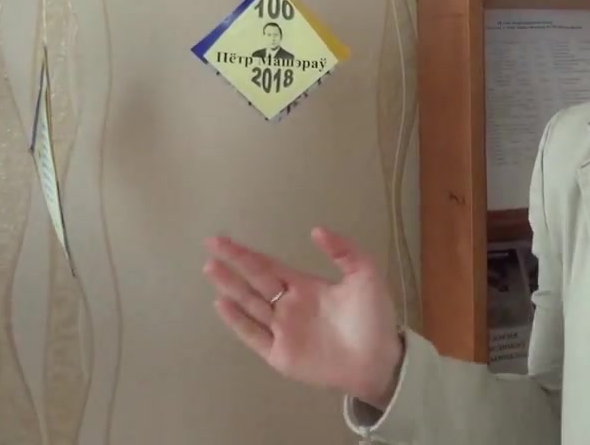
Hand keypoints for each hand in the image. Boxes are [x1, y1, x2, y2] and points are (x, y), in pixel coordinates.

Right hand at [202, 227, 402, 407]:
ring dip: (230, 287)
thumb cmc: (374, 318)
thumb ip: (344, 251)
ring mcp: (282, 331)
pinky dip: (237, 321)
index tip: (220, 240)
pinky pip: (254, 335)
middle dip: (232, 265)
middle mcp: (288, 306)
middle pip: (254, 282)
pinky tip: (222, 304)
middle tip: (209, 247)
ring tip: (211, 269)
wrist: (380, 360)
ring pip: (249, 305)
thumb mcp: (365, 276)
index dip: (245, 254)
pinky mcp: (280, 354)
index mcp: (305, 286)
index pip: (268, 266)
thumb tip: (316, 229)